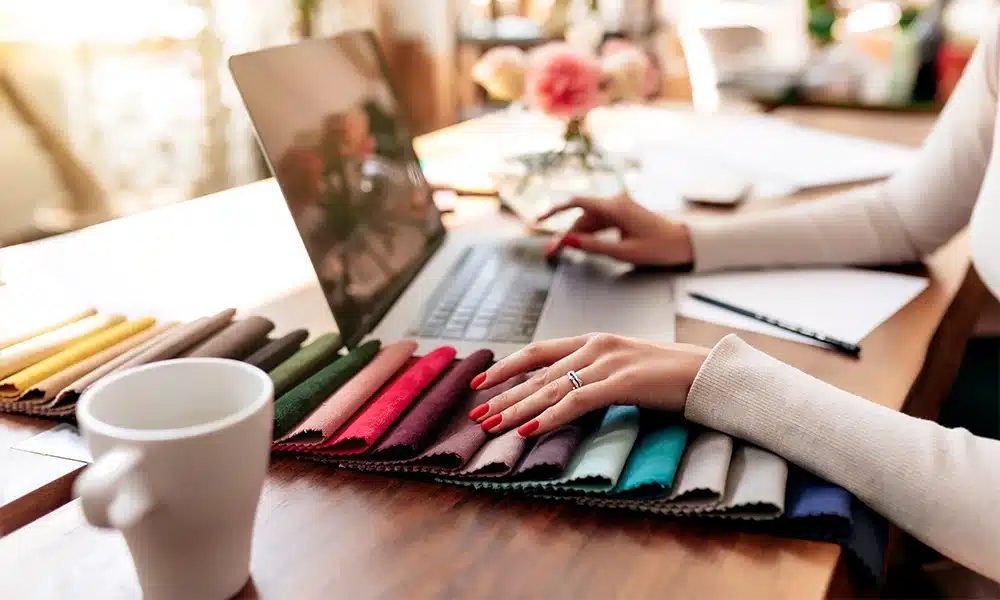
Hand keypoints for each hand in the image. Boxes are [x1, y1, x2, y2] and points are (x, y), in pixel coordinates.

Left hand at [467, 334, 710, 436]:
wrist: (708, 373)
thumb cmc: (668, 375)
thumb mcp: (623, 367)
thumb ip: (593, 374)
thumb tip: (563, 393)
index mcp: (592, 341)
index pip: (537, 353)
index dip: (506, 367)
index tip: (479, 382)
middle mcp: (594, 347)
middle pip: (537, 375)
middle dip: (503, 396)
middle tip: (476, 415)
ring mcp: (607, 362)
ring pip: (551, 389)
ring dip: (517, 410)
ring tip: (492, 426)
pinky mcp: (622, 382)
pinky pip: (577, 401)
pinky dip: (551, 416)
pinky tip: (530, 429)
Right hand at [540, 194, 693, 265]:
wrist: (683, 243)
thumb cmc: (658, 248)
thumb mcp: (622, 252)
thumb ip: (593, 246)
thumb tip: (567, 241)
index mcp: (615, 208)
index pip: (577, 203)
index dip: (554, 210)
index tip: (539, 221)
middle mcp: (615, 203)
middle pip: (581, 216)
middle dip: (564, 232)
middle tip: (551, 252)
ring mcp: (619, 208)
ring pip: (589, 220)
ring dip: (576, 235)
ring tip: (562, 252)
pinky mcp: (622, 214)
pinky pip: (599, 222)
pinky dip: (589, 233)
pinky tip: (582, 245)